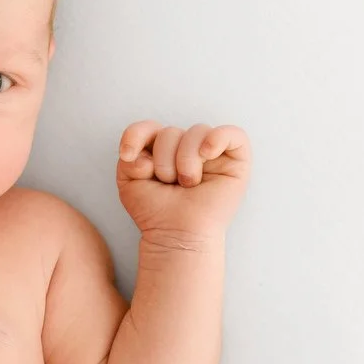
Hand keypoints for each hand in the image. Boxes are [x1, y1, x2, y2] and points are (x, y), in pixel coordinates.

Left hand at [116, 122, 250, 241]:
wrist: (176, 235)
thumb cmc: (156, 211)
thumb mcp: (129, 181)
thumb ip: (128, 158)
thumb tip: (144, 152)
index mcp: (162, 150)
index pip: (149, 127)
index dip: (135, 135)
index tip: (128, 155)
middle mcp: (187, 148)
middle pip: (171, 131)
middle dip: (164, 160)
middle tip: (169, 184)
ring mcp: (212, 153)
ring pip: (197, 131)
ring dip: (186, 159)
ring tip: (187, 183)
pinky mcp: (236, 161)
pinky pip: (233, 134)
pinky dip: (217, 139)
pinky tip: (206, 154)